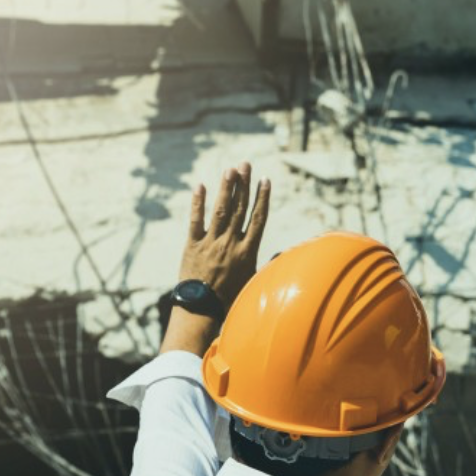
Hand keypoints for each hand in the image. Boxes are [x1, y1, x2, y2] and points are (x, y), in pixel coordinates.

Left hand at [180, 163, 270, 304]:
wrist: (202, 310)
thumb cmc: (230, 300)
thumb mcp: (253, 283)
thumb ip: (267, 265)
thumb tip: (284, 254)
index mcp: (247, 252)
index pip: (258, 219)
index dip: (262, 198)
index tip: (265, 180)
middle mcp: (230, 243)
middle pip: (240, 209)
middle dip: (244, 185)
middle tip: (246, 164)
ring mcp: (211, 243)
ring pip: (220, 210)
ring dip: (226, 189)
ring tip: (230, 170)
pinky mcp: (192, 245)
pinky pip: (195, 220)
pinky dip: (197, 203)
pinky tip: (200, 186)